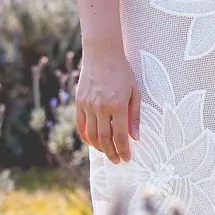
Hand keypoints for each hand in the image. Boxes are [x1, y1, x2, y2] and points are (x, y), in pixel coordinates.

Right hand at [75, 42, 139, 161]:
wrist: (102, 54)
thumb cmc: (122, 72)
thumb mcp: (135, 91)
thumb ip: (135, 116)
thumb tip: (135, 137)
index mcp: (118, 105)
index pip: (120, 136)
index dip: (124, 150)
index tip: (127, 159)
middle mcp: (101, 107)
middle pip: (105, 139)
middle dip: (112, 153)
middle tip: (117, 161)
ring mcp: (88, 105)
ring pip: (92, 135)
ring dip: (100, 147)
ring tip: (107, 153)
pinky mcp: (79, 102)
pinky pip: (81, 125)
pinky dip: (86, 137)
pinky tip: (93, 142)